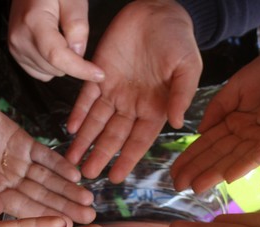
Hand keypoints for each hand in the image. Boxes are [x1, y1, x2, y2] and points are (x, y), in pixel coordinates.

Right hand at [0, 89, 95, 223]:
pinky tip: (76, 173)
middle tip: (89, 217)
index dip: (44, 216)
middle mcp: (8, 181)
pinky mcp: (23, 143)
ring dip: (67, 188)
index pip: (23, 208)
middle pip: (41, 196)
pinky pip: (45, 156)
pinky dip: (60, 164)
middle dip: (65, 206)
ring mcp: (17, 162)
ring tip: (89, 199)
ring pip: (47, 179)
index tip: (66, 225)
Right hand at [7, 0, 103, 81]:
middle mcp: (20, 39)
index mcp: (33, 22)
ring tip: (60, 36)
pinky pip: (41, 72)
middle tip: (72, 35)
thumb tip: (78, 52)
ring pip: (50, 72)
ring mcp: (16, 48)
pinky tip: (52, 45)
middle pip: (56, 67)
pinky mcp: (16, 54)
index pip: (57, 56)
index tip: (99, 74)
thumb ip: (77, 23)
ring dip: (62, 61)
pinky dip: (51, 65)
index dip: (80, 69)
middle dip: (72, 58)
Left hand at [65, 0, 201, 182]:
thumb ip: (182, 95)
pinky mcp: (99, 74)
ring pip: (96, 122)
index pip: (139, 140)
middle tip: (86, 175)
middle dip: (100, 155)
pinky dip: (78, 113)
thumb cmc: (179, 40)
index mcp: (155, 108)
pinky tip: (70, 129)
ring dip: (84, 141)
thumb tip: (179, 123)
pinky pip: (86, 98)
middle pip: (113, 136)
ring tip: (71, 160)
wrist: (159, 11)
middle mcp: (133, 105)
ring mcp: (115, 91)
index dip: (126, 159)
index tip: (115, 177)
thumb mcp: (188, 67)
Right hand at [171, 49, 259, 192]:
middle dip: (197, 170)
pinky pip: (259, 154)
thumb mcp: (236, 86)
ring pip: (233, 159)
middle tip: (178, 186)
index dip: (191, 157)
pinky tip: (227, 177)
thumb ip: (218, 107)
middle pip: (217, 156)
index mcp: (232, 121)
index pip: (207, 143)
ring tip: (196, 187)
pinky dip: (243, 165)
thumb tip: (199, 131)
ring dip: (214, 174)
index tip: (174, 171)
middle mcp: (244, 134)